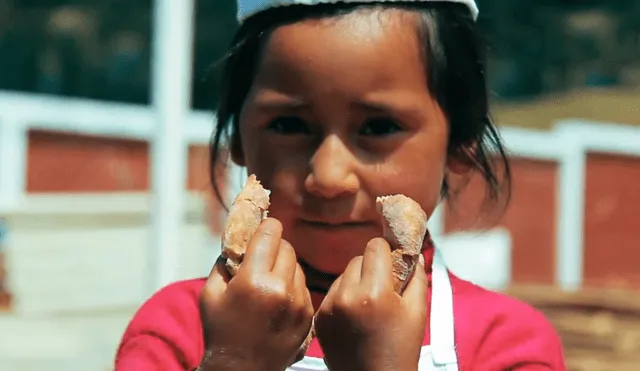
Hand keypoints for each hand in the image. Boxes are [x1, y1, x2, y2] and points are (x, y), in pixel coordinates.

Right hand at [198, 218, 313, 370]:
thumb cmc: (221, 331)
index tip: (262, 229)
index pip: (271, 233)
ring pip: (297, 266)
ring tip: (269, 282)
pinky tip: (278, 299)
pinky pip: (304, 286)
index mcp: (254, 280)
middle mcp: (281, 289)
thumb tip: (239, 237)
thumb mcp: (210, 292)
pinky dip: (293, 286)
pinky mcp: (308, 315)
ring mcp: (298, 303)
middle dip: (274, 248)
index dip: (266, 227)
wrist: (242, 370)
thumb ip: (225, 261)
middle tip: (262, 257)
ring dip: (285, 267)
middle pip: (287, 247)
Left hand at [314, 238, 428, 370]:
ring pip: (344, 275)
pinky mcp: (319, 317)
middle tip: (383, 291)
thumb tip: (412, 252)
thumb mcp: (418, 311)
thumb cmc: (400, 350)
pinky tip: (355, 317)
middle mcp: (347, 296)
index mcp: (374, 293)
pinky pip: (333, 292)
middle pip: (358, 259)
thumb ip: (416, 276)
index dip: (387, 253)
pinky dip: (343, 298)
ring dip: (356, 282)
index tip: (393, 266)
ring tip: (368, 307)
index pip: (375, 246)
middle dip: (372, 269)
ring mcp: (330, 307)